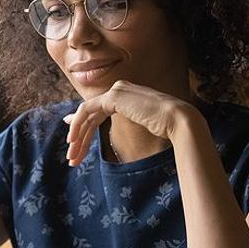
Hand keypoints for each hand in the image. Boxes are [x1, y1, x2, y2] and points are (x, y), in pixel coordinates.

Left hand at [62, 80, 196, 165]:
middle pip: (91, 115)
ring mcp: (116, 91)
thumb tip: (113, 130)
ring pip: (86, 113)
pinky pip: (87, 110)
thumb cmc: (166, 127)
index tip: (73, 140)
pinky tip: (74, 140)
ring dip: (77, 135)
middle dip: (79, 137)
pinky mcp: (114, 96)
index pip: (98, 111)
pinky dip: (78, 125)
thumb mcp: (142, 126)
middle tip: (72, 157)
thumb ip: (126, 125)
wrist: (177, 120)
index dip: (83, 127)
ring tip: (72, 156)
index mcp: (126, 96)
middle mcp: (119, 90)